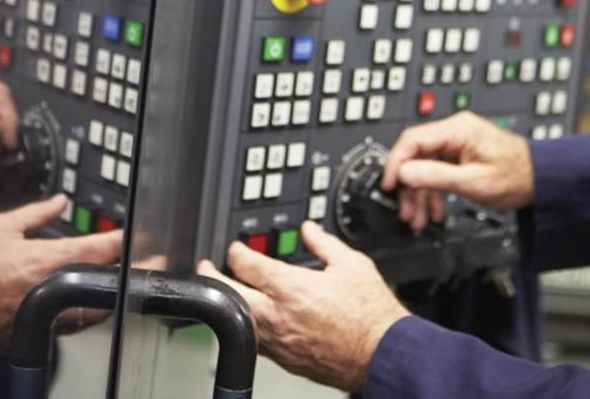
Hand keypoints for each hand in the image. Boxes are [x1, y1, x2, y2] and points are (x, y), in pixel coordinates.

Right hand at [0, 193, 122, 351]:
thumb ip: (36, 212)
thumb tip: (59, 201)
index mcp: (45, 261)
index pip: (98, 249)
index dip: (122, 240)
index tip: (137, 235)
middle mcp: (51, 291)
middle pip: (105, 284)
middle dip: (129, 272)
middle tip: (149, 263)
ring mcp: (45, 318)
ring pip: (94, 311)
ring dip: (111, 296)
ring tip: (125, 282)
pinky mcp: (36, 335)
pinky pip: (72, 327)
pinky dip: (86, 315)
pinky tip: (90, 304)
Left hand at [197, 221, 408, 392]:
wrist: (381, 353)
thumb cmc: (371, 315)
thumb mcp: (352, 265)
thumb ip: (325, 244)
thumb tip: (310, 230)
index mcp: (292, 287)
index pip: (248, 264)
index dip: (237, 251)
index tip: (236, 247)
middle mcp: (278, 315)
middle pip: (229, 293)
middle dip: (213, 277)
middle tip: (208, 268)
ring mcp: (278, 340)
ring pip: (238, 320)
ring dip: (228, 303)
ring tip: (226, 292)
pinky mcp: (284, 359)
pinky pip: (255, 341)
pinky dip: (248, 326)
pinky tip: (252, 319)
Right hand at [381, 110, 534, 231]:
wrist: (541, 180)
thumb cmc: (517, 176)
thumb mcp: (472, 181)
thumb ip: (436, 176)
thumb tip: (404, 173)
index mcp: (457, 129)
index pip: (411, 140)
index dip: (395, 164)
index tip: (388, 185)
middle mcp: (454, 132)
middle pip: (415, 156)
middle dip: (408, 186)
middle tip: (405, 210)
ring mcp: (457, 144)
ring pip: (424, 167)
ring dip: (419, 194)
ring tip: (418, 218)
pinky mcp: (460, 156)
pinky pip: (436, 171)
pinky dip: (433, 192)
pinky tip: (434, 211)